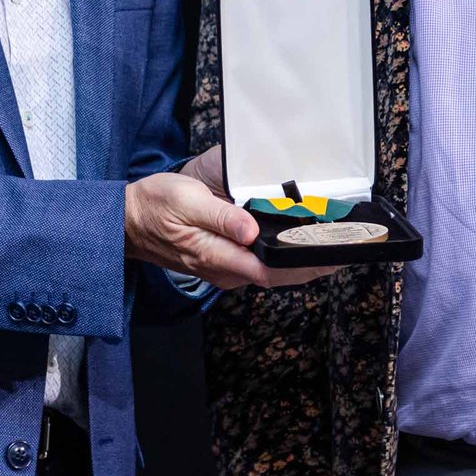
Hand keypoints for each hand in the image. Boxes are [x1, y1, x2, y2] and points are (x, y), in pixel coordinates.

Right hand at [123, 160, 339, 289]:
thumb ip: (221, 217)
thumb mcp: (186, 201)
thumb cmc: (155, 206)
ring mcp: (224, 268)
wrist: (128, 220)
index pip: (272, 269)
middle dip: (314, 264)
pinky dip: (284, 255)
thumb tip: (250, 230)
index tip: (334, 255)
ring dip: (302, 260)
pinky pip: (261, 263)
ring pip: (272, 270)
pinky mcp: (223, 260)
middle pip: (278, 274)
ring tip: (332, 244)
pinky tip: (298, 242)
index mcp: (216, 256)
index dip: (306, 265)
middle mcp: (224, 270)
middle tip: (347, 247)